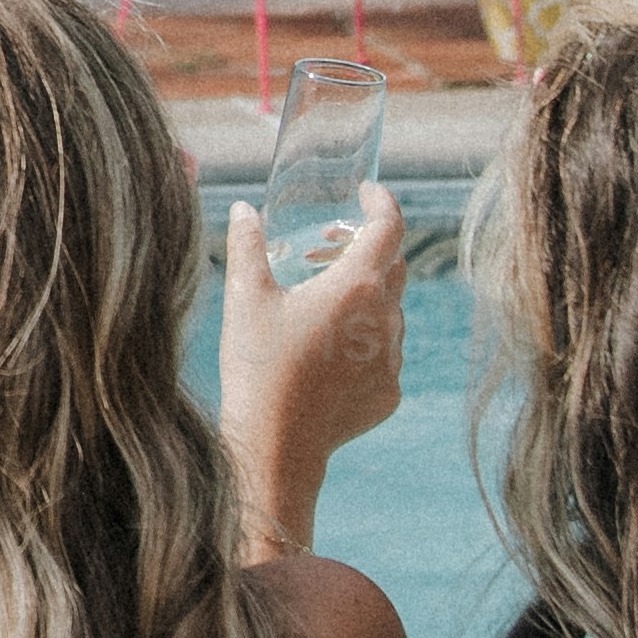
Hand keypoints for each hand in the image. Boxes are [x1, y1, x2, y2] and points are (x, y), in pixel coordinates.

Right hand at [220, 193, 403, 549]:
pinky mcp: (389, 393)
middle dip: (363, 248)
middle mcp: (386, 318)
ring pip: (390, 311)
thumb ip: (248, 245)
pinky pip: (385, 353)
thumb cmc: (257, 367)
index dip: (381, 201)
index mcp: (356, 285)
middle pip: (392, 266)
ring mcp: (392, 359)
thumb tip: (245, 210)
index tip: (367, 192)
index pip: (389, 226)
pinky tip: (324, 351)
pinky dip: (363, 340)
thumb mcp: (245, 297)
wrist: (274, 445)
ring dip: (362, 296)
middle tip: (324, 250)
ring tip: (317, 303)